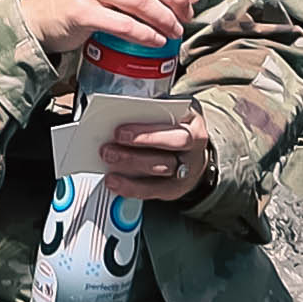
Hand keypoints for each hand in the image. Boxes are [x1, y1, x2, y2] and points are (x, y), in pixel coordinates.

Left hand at [94, 111, 212, 204]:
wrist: (192, 148)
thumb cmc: (175, 124)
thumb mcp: (171, 111)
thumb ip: (151, 111)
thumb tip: (118, 115)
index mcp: (194, 127)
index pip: (173, 135)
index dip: (146, 135)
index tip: (120, 132)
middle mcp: (194, 152)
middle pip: (166, 158)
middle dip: (134, 155)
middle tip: (108, 149)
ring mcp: (187, 173)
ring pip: (159, 174)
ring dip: (129, 168)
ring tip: (109, 161)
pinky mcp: (174, 189)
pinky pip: (153, 191)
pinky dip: (131, 187)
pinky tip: (115, 182)